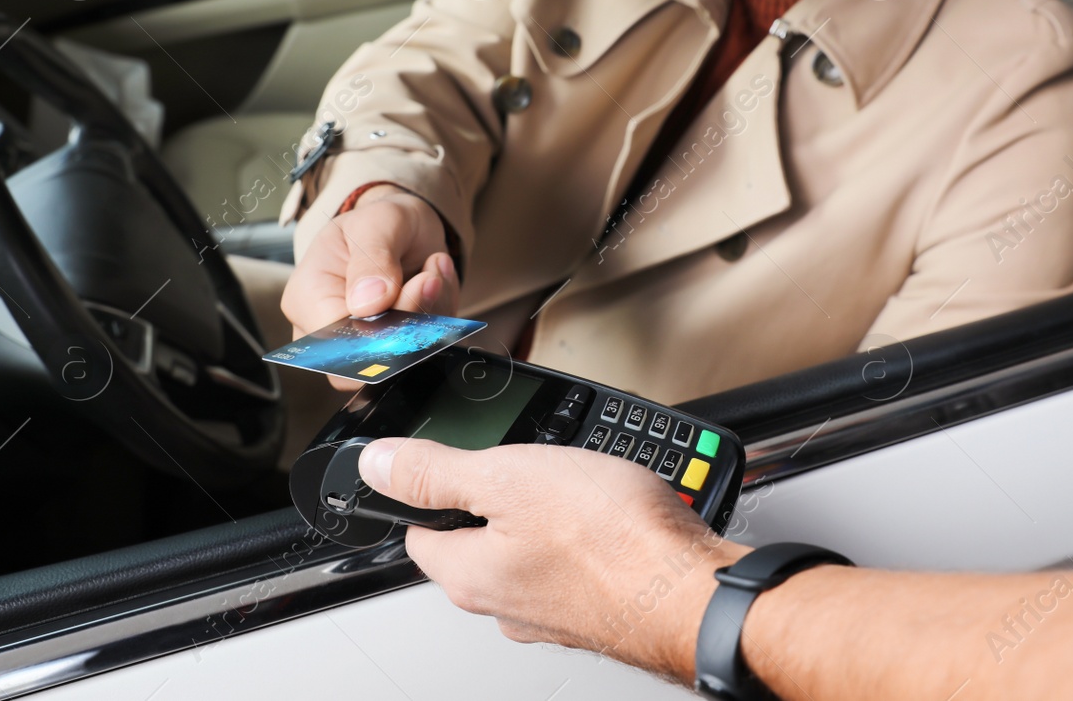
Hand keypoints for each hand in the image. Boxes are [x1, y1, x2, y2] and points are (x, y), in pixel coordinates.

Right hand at [281, 186, 457, 390]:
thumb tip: (367, 304)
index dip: (381, 327)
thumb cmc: (378, 223)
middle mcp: (331, 329)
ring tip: (432, 269)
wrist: (404, 226)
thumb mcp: (377, 222)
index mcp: (308, 298)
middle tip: (431, 276)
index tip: (417, 286)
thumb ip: (372, 258)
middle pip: (372, 358)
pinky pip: (428, 346)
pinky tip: (436, 280)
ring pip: (406, 355)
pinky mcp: (398, 345)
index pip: (337, 342)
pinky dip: (441, 313)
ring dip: (432, 310)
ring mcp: (365, 341)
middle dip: (413, 317)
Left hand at [357, 438, 749, 678]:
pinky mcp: (597, 609)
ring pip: (530, 548)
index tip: (453, 460)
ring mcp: (552, 612)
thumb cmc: (612, 539)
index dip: (432, 486)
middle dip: (500, 497)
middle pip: (476, 539)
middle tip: (535, 464)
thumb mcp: (509, 478)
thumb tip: (378, 464)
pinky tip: (613, 511)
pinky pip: (575, 561)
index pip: (417, 529)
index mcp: (469, 574)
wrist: (694, 590)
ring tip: (583, 482)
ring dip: (549, 513)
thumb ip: (436, 472)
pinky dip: (588, 534)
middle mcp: (504, 604)